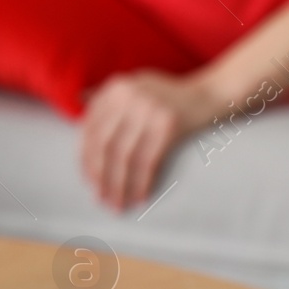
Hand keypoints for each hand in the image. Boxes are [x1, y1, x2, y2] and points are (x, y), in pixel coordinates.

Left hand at [80, 71, 215, 210]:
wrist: (210, 93)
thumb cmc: (169, 94)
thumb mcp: (136, 84)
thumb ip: (109, 94)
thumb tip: (78, 99)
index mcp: (116, 87)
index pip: (92, 128)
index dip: (87, 158)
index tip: (88, 179)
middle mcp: (130, 95)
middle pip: (106, 144)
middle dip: (101, 176)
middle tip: (100, 198)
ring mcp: (150, 109)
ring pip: (125, 156)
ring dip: (119, 185)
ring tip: (117, 204)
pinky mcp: (170, 126)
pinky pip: (149, 161)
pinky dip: (142, 182)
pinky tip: (139, 197)